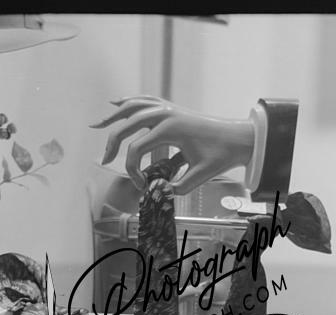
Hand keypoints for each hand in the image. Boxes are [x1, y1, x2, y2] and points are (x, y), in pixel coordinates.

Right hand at [90, 96, 253, 194]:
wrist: (238, 137)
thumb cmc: (221, 155)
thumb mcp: (201, 175)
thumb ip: (179, 187)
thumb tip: (159, 193)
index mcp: (170, 128)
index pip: (137, 148)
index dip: (133, 170)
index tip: (142, 185)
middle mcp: (165, 114)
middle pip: (127, 125)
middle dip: (113, 144)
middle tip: (105, 160)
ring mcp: (167, 108)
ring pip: (132, 107)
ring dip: (113, 116)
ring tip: (97, 125)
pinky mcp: (171, 108)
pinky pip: (144, 101)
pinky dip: (129, 102)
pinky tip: (116, 102)